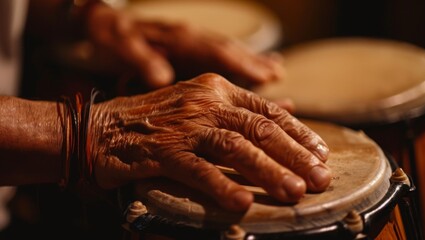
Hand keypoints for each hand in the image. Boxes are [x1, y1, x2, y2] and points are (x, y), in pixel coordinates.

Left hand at [85, 4, 282, 89]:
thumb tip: (163, 78)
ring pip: (225, 48)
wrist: (97, 21)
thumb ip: (142, 61)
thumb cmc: (108, 37)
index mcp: (177, 37)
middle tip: (279, 74)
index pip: (216, 51)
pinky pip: (214, 51)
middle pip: (227, 48)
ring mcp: (188, 38)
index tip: (267, 75)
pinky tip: (245, 63)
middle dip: (254, 61)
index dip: (242, 64)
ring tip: (274, 69)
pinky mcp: (183, 43)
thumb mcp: (119, 47)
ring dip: (249, 58)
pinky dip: (234, 58)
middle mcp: (188, 35)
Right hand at [90, 73, 330, 210]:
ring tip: (294, 193)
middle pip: (259, 129)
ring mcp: (184, 125)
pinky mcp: (162, 149)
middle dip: (294, 156)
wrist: (101, 128)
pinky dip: (221, 186)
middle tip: (320, 179)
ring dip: (268, 172)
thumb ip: (244, 108)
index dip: (299, 133)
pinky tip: (242, 203)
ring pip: (235, 148)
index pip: (268, 111)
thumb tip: (289, 105)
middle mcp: (205, 102)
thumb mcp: (203, 105)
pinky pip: (198, 169)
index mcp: (218, 89)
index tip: (321, 154)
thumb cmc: (156, 121)